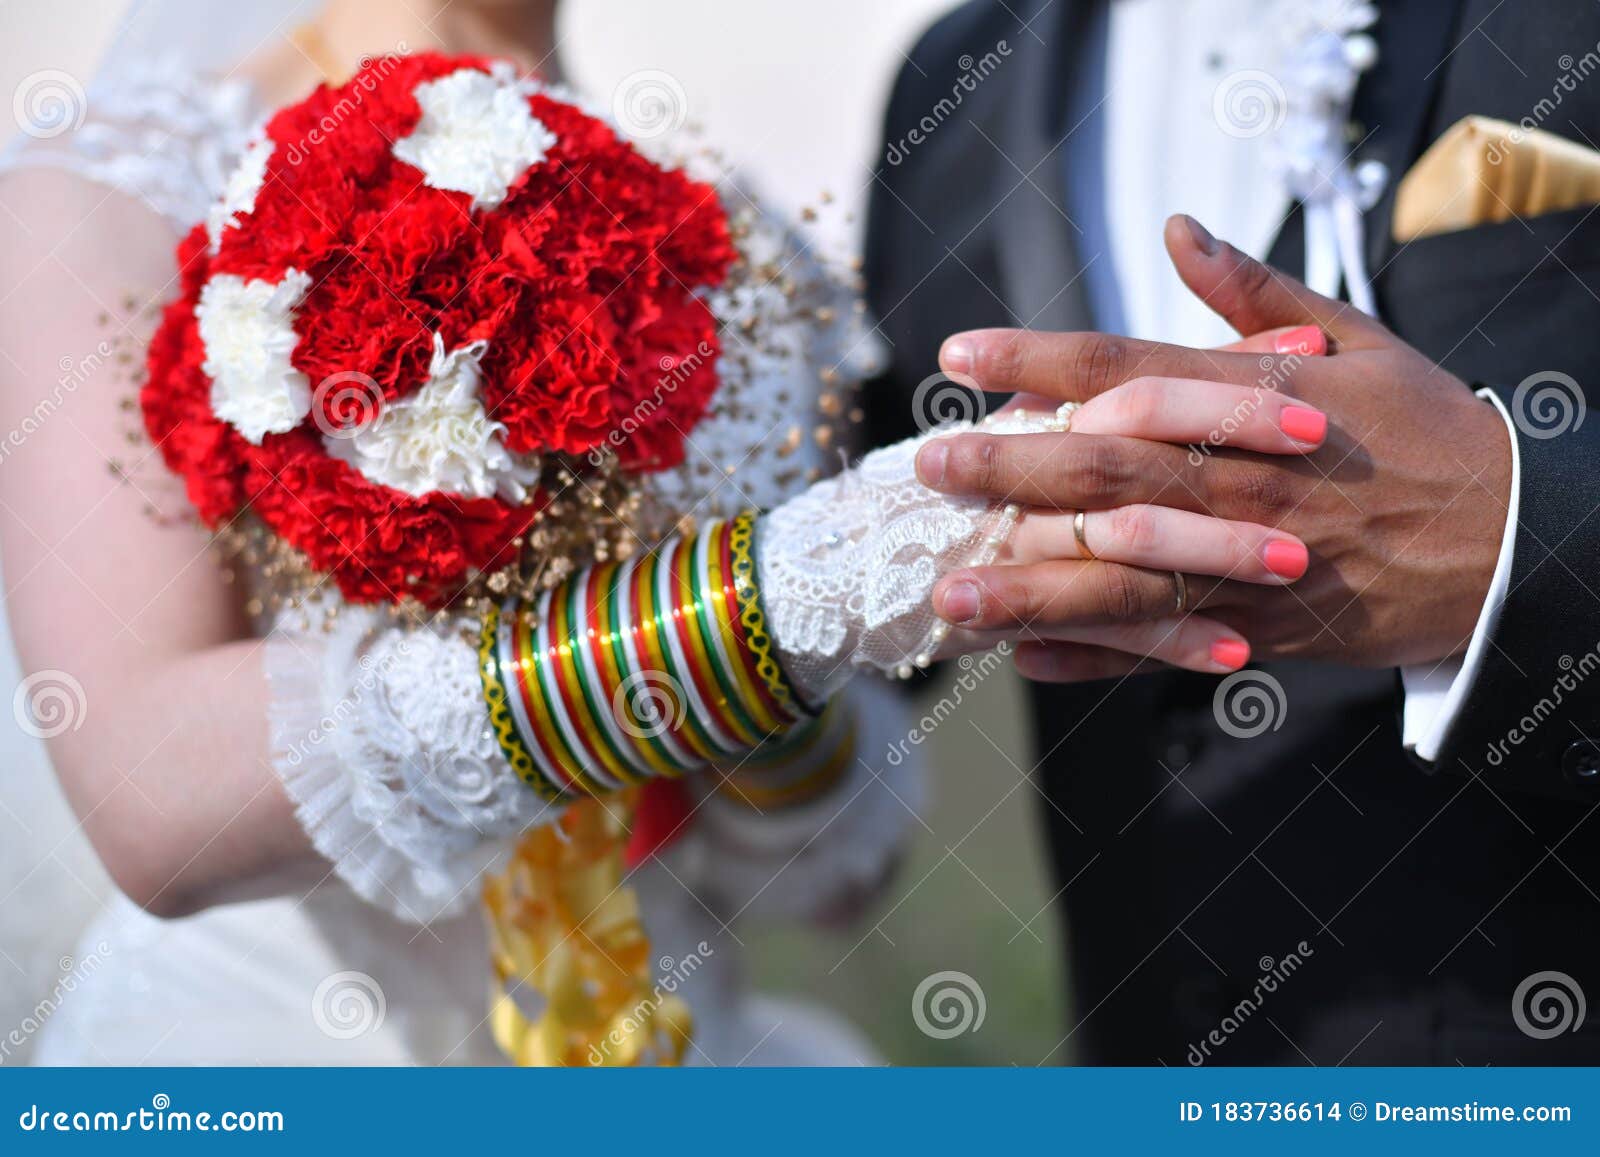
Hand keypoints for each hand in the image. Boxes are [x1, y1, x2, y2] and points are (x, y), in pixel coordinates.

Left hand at [918, 215, 1512, 680]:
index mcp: (1257, 400)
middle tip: (929, 468)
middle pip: (1108, 474)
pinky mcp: (1263, 632)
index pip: (1129, 372)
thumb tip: (1178, 230)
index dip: (1038, 362)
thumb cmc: (1425, 429)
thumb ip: (1254, 292)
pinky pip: (1163, 649)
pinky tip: (1024, 656)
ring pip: (1124, 578)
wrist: (1516, 540)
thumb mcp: (1358, 338)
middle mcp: (1241, 482)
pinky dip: (1093, 656)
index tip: (959, 355)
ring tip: (950, 593)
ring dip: (1031, 588)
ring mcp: (1250, 565)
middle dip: (1010, 472)